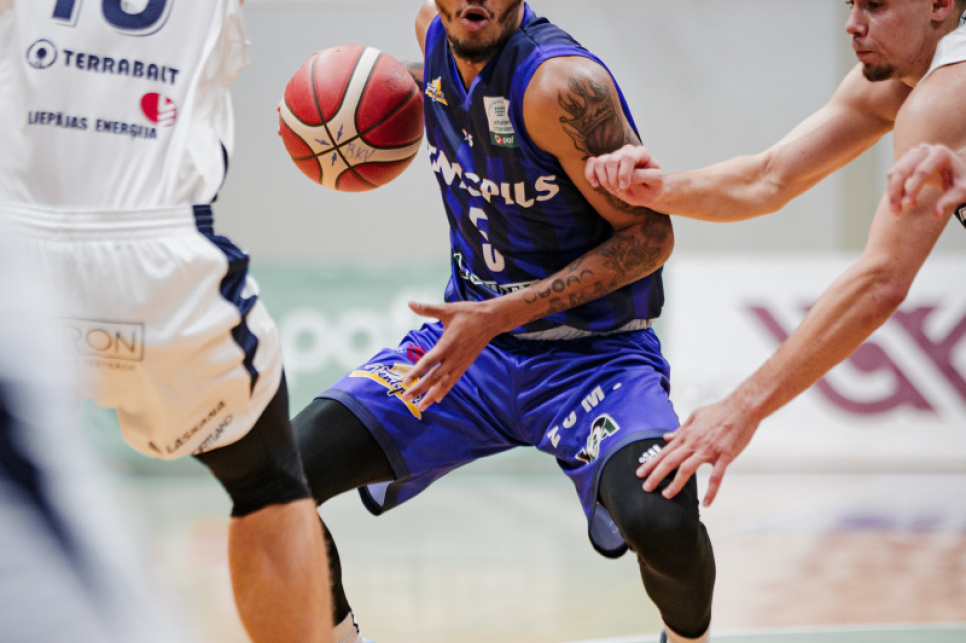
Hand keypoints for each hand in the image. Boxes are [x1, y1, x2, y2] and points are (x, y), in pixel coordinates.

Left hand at [400, 300, 502, 411]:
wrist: (491, 320)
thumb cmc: (468, 313)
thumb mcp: (447, 309)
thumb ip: (427, 309)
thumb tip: (410, 303)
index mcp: (447, 344)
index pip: (429, 362)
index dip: (416, 372)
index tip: (405, 381)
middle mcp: (453, 357)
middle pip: (434, 377)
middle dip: (419, 389)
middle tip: (406, 398)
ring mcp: (460, 363)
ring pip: (444, 383)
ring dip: (431, 396)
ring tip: (421, 407)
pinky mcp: (465, 365)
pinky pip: (452, 381)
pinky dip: (444, 390)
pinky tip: (437, 399)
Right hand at [585, 143, 665, 207]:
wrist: (648, 193)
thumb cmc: (654, 186)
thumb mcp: (656, 182)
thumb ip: (644, 176)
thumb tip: (628, 176)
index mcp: (641, 153)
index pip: (627, 157)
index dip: (623, 173)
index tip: (624, 187)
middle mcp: (627, 152)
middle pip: (612, 160)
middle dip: (613, 179)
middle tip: (619, 190)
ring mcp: (615, 157)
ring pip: (600, 161)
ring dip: (603, 179)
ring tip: (612, 189)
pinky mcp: (605, 165)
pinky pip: (592, 163)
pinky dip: (590, 174)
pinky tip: (595, 185)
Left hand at [636, 395, 760, 506]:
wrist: (742, 408)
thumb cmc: (720, 411)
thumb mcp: (695, 416)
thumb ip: (680, 429)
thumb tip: (667, 437)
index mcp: (687, 435)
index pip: (665, 452)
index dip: (651, 463)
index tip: (640, 473)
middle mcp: (694, 443)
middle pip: (670, 461)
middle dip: (656, 475)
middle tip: (645, 487)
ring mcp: (709, 450)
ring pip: (687, 469)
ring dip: (676, 483)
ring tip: (667, 495)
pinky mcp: (724, 456)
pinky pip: (716, 477)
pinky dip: (711, 491)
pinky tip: (706, 503)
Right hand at [887, 142, 965, 218]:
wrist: (955, 171)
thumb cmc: (960, 181)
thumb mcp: (961, 191)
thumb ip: (950, 200)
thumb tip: (936, 215)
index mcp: (941, 154)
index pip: (921, 172)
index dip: (913, 189)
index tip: (909, 205)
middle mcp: (925, 150)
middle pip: (903, 171)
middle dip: (896, 192)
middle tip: (896, 212)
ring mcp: (913, 153)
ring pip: (894, 172)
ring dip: (891, 193)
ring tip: (895, 210)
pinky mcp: (906, 159)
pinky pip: (893, 173)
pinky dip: (892, 188)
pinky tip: (899, 201)